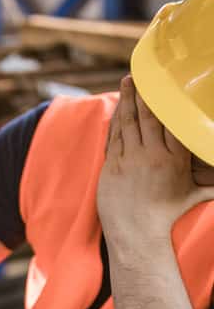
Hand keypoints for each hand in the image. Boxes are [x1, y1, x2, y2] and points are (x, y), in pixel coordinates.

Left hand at [97, 76, 213, 248]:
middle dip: (143, 93)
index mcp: (175, 158)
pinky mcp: (113, 167)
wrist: (137, 234)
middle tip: (140, 74)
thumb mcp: (196, 194)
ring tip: (127, 82)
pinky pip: (114, 137)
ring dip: (127, 101)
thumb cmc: (167, 215)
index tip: (164, 86)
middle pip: (148, 116)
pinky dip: (115, 121)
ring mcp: (130, 160)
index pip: (170, 122)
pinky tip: (116, 109)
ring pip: (128, 123)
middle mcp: (152, 155)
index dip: (164, 102)